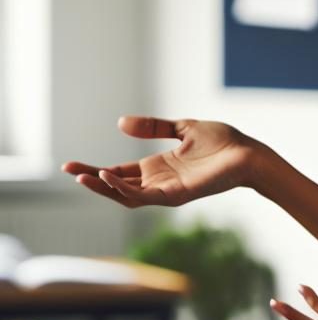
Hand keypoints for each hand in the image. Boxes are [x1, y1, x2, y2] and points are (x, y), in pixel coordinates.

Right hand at [61, 116, 257, 207]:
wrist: (248, 154)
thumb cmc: (222, 143)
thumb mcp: (182, 128)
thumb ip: (153, 127)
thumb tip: (120, 122)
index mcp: (159, 167)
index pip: (120, 173)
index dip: (96, 170)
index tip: (71, 165)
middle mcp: (159, 182)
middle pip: (117, 187)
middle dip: (91, 180)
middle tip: (69, 171)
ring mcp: (166, 191)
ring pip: (125, 196)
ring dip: (102, 187)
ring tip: (82, 176)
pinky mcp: (175, 195)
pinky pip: (143, 197)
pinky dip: (123, 189)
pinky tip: (107, 177)